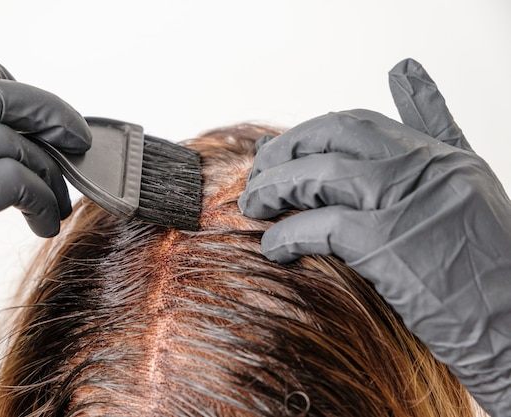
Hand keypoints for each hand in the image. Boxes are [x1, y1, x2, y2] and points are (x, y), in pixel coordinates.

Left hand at [238, 59, 510, 415]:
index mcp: (444, 158)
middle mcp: (427, 169)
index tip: (283, 144)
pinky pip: (319, 225)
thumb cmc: (491, 278)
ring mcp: (409, 202)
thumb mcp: (467, 203)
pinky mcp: (391, 244)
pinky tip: (273, 248)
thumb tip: (396, 100)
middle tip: (259, 175)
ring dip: (274, 188)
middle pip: (333, 134)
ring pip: (319, 173)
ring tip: (252, 206)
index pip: (366, 123)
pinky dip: (286, 234)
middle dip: (285, 151)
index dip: (314, 132)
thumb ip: (433, 159)